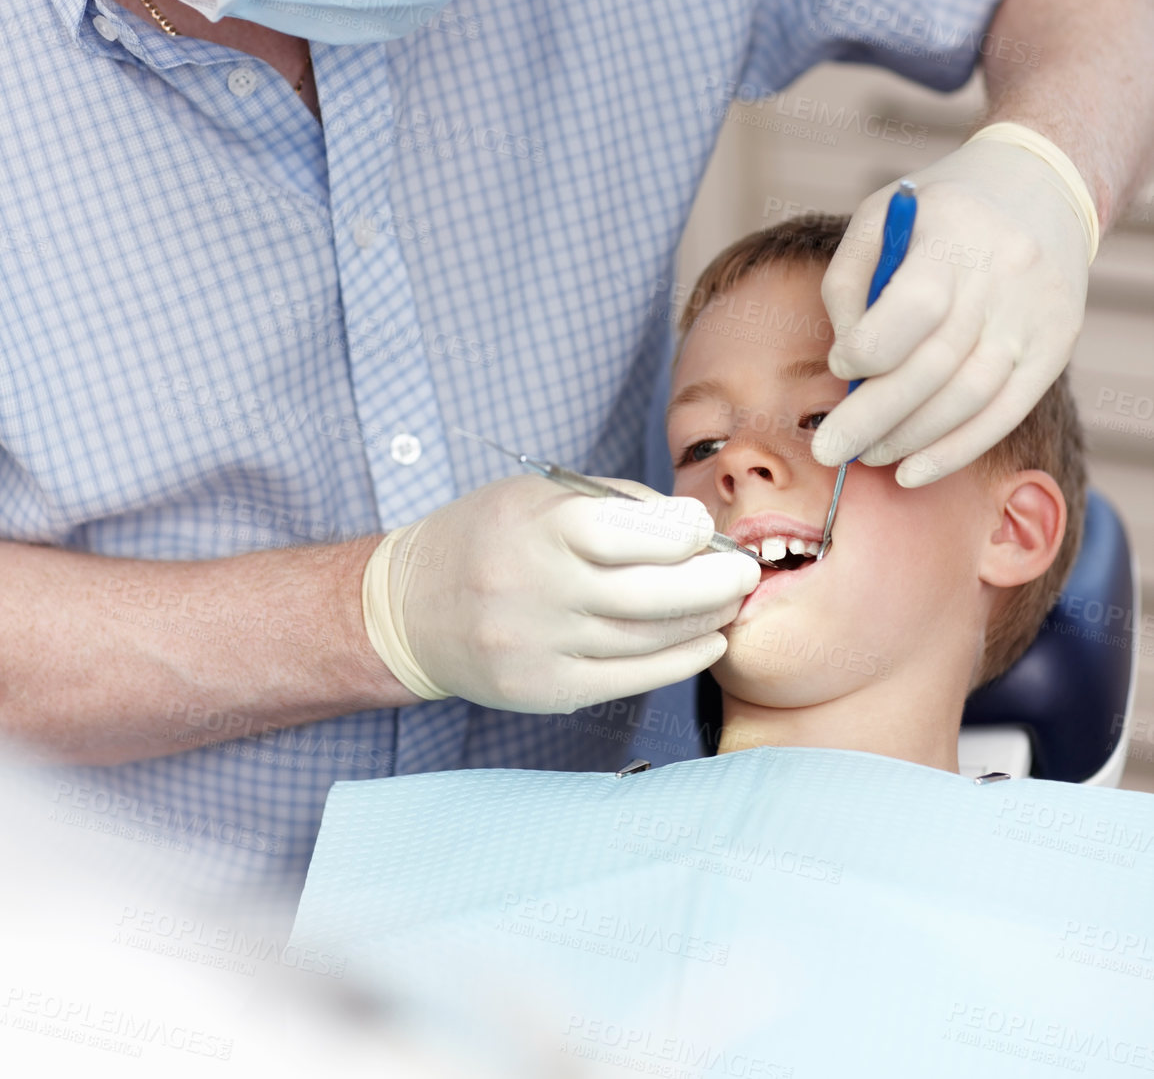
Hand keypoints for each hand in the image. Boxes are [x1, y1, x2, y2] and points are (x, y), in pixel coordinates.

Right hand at [361, 475, 759, 713]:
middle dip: (713, 584)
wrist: (411, 607)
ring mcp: (540, 647)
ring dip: (702, 622)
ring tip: (729, 604)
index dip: (681, 535)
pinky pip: (628, 679)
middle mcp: (537, 590)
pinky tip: (705, 642)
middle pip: (649, 595)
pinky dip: (678, 662)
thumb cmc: (489, 536)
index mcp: (537, 530)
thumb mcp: (540, 494)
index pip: (628, 535)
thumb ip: (618, 505)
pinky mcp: (544, 689)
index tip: (704, 530)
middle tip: (744, 572)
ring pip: (646, 641)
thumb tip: (694, 529)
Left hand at [811, 136, 1089, 485]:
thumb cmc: (939, 211)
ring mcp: (1033, 319)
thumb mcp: (881, 215)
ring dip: (911, 439)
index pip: (914, 308)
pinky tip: (914, 470)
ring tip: (867, 456)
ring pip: (970, 399)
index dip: (869, 350)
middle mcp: (1001, 281)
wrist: (1041, 188)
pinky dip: (957, 450)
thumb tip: (846, 367)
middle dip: (873, 417)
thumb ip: (850, 284)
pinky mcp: (1055, 349)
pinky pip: (1005, 413)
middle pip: (936, 366)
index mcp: (953, 238)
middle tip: (829, 450)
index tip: (841, 366)